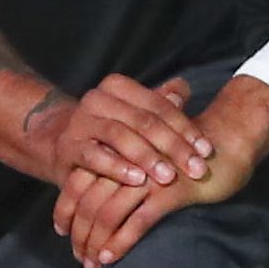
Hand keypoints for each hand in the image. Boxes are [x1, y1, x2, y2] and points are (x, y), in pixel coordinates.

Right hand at [26, 72, 204, 191]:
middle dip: (173, 146)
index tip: (207, 152)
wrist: (61, 146)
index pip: (159, 106)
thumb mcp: (136, 116)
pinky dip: (117, 168)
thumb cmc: (111, 133)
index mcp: (117, 87)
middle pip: (143, 120)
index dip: (186, 128)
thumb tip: (184, 89)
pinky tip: (137, 180)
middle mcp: (96, 99)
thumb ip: (160, 104)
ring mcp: (79, 122)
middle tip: (196, 170)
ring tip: (169, 176)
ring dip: (147, 157)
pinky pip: (93, 156)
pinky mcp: (67, 147)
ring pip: (119, 135)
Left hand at [55, 77, 268, 267]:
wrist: (225, 141)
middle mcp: (126, 163)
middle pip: (88, 201)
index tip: (61, 232)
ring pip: (107, 213)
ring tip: (91, 264)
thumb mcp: (146, 160)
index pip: (77, 182)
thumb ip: (123, 172)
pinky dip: (119, 242)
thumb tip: (98, 203)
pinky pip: (137, 221)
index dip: (66, 209)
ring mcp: (147, 176)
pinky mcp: (170, 192)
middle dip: (79, 233)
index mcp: (117, 152)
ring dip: (95, 242)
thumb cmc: (183, 154)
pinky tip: (109, 257)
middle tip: (78, 257)